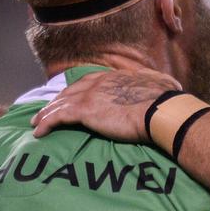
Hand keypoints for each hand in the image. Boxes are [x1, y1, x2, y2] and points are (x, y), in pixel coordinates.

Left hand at [31, 69, 180, 140]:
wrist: (160, 109)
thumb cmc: (165, 101)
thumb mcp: (161, 85)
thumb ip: (157, 84)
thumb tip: (173, 86)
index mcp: (113, 77)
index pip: (88, 82)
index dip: (76, 91)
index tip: (69, 97)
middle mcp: (98, 83)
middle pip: (70, 92)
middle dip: (56, 101)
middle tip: (45, 111)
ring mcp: (89, 95)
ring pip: (60, 104)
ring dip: (45, 113)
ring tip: (35, 123)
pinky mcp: (84, 111)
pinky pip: (58, 117)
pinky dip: (46, 124)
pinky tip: (39, 132)